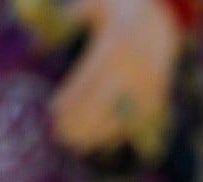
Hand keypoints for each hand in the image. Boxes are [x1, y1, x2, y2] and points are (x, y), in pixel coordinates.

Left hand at [50, 0, 181, 155]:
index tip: (53, 113)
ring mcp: (149, 83)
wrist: (162, 16)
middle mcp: (134, 68)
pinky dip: (121, 131)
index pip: (88, 80)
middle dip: (81, 123)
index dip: (70, 100)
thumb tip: (39, 48)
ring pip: (122, 115)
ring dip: (99, 134)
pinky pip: (138, 118)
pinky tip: (103, 141)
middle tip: (61, 137)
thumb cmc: (119, 10)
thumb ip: (68, 24)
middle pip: (103, 103)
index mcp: (115, 46)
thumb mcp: (93, 6)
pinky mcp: (159, 94)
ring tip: (79, 146)